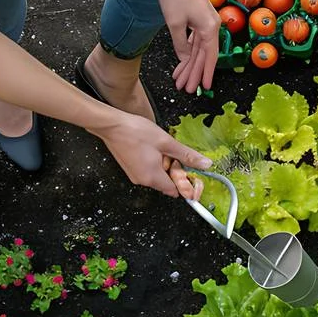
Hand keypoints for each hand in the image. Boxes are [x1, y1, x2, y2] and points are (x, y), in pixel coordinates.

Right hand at [94, 111, 211, 195]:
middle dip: (174, 170)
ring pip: (158, 175)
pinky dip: (154, 162)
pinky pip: (148, 170)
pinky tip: (152, 148)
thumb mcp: (167, 142)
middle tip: (173, 153)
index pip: (175, 191)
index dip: (184, 182)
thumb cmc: (136, 132)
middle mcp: (142, 180)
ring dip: (164, 165)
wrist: (112, 125)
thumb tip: (205, 164)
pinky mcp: (131, 168)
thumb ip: (187, 155)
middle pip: (167, 183)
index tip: (190, 171)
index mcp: (153, 177)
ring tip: (161, 148)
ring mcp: (135, 175)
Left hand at [160, 0, 219, 93]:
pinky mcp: (199, 16)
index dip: (205, 74)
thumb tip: (185, 59)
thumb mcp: (174, 23)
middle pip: (204, 55)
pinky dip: (189, 49)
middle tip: (186, 88)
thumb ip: (180, 45)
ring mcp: (206, 21)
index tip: (203, 88)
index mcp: (209, 28)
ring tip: (181, 78)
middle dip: (194, 72)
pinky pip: (196, 38)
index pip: (209, 57)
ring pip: (199, 48)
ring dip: (190, 63)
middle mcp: (212, 25)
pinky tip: (184, 59)